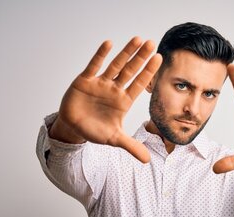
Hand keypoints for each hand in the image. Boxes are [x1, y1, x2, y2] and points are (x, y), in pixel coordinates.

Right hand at [55, 37, 161, 162]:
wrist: (73, 128)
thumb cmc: (95, 130)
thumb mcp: (114, 139)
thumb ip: (131, 146)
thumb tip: (147, 160)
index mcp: (123, 101)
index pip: (139, 84)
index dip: (148, 72)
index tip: (159, 58)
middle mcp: (114, 89)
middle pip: (130, 71)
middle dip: (140, 58)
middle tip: (152, 43)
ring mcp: (100, 83)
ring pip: (115, 65)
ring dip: (126, 53)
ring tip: (137, 39)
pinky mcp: (85, 81)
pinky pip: (94, 66)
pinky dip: (100, 55)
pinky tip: (109, 44)